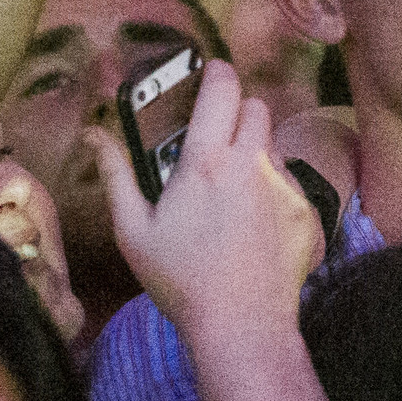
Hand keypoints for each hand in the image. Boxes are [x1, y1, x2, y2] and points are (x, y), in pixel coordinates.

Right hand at [92, 58, 321, 339]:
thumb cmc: (182, 281)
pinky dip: (271, 193)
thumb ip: (116, 175)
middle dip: (236, 113)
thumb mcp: (134, 231)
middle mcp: (252, 165)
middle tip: (214, 140)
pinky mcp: (305, 212)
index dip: (217, 73)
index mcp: (207, 162)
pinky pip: (288, 184)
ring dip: (253, 155)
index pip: (223, 88)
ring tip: (230, 194)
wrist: (243, 327)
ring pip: (272, 146)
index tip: (210, 74)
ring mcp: (284, 188)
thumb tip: (96, 137)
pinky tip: (252, 227)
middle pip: (256, 107)